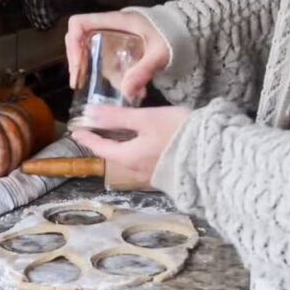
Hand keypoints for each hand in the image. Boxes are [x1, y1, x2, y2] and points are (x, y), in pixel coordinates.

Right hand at [65, 11, 167, 100]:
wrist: (188, 32)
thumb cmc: (174, 36)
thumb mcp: (160, 53)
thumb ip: (144, 70)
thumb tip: (127, 92)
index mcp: (115, 21)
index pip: (79, 23)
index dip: (72, 43)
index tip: (77, 65)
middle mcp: (110, 27)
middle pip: (80, 39)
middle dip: (78, 62)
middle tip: (79, 83)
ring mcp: (114, 37)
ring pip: (93, 54)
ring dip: (99, 74)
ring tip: (116, 91)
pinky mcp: (121, 48)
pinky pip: (108, 62)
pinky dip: (114, 77)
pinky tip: (129, 90)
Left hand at [71, 105, 191, 190]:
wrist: (213, 154)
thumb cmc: (177, 132)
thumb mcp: (145, 119)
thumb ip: (116, 117)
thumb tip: (88, 114)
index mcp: (128, 157)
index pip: (100, 148)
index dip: (88, 138)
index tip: (76, 131)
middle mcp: (136, 171)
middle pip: (115, 155)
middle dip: (105, 143)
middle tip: (97, 130)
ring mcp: (152, 176)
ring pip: (130, 160)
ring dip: (121, 147)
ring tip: (118, 134)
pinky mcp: (167, 176)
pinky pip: (145, 163)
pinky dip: (137, 151)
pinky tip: (143, 143)